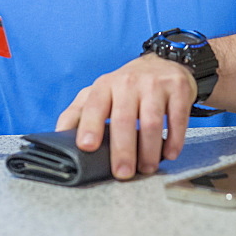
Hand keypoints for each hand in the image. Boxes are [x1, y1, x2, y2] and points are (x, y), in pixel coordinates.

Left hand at [54, 54, 196, 179]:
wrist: (163, 63)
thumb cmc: (126, 86)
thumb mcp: (99, 93)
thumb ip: (77, 113)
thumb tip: (57, 135)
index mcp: (105, 86)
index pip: (94, 106)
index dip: (90, 126)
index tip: (86, 147)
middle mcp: (128, 82)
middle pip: (124, 119)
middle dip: (123, 150)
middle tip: (123, 172)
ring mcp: (154, 85)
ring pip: (152, 122)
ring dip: (150, 150)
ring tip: (147, 167)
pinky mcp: (178, 88)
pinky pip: (177, 118)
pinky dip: (174, 139)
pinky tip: (170, 153)